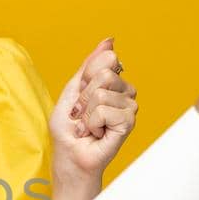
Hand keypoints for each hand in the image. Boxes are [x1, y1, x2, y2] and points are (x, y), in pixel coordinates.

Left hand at [49, 36, 137, 193]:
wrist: (70, 159)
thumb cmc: (69, 132)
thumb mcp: (71, 92)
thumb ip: (89, 66)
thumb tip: (109, 40)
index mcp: (112, 84)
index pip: (107, 59)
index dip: (86, 78)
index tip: (79, 98)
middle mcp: (124, 93)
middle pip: (106, 74)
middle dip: (84, 96)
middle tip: (83, 115)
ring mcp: (129, 108)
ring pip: (104, 93)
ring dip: (87, 113)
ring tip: (88, 126)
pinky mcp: (129, 123)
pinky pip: (106, 110)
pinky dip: (92, 123)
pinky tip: (96, 133)